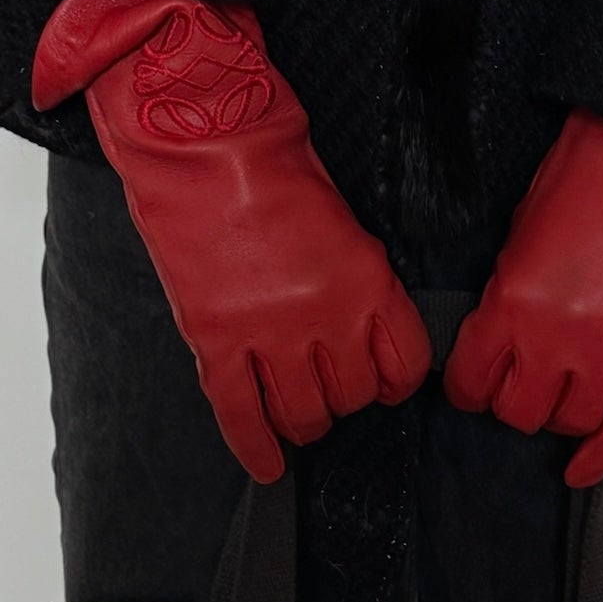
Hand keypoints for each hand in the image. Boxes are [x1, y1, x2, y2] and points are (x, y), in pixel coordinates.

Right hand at [32, 0, 430, 481]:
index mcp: (366, 281)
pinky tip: (268, 467)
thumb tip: (361, 332)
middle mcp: (324, 316)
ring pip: (303, 415)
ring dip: (306, 422)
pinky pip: (241, 415)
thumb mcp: (344, 220)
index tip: (383, 381)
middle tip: (330, 387)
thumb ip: (359, 282)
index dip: (394, 381)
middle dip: (345, 398)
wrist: (200, 135)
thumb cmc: (270, 160)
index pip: (402, 365)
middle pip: (351, 397)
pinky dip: (255, 447)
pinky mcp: (214, 340)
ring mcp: (267, 333)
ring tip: (298, 413)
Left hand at [444, 108, 602, 486]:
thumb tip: (503, 323)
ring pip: (571, 424)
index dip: (469, 388)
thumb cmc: (597, 167)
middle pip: (518, 412)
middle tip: (520, 387)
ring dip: (560, 418)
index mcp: (513, 303)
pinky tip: (584, 470)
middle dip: (513, 403)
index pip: (472, 380)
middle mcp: (558, 339)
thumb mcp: (523, 226)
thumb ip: (510, 287)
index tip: (473, 387)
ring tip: (561, 400)